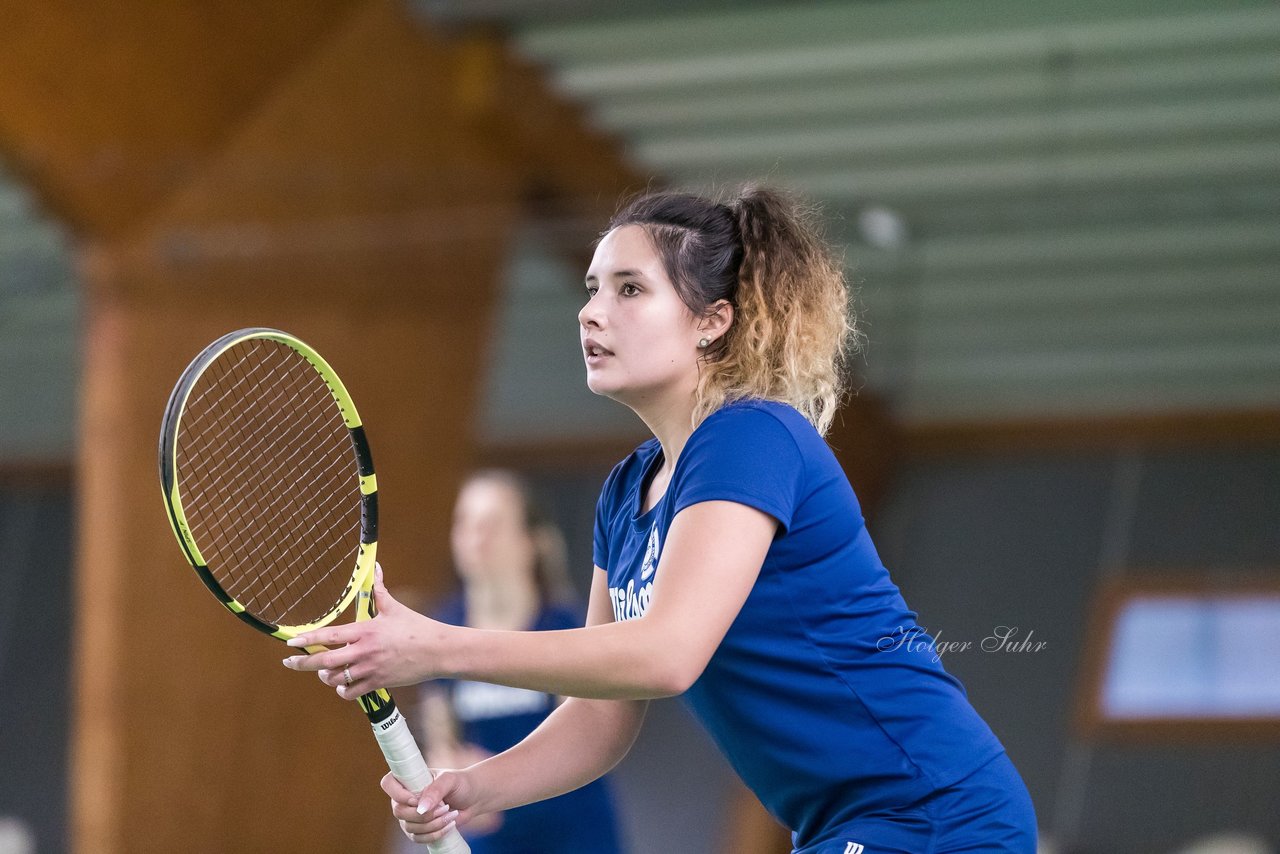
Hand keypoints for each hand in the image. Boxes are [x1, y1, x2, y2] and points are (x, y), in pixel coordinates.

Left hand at [281, 564, 451, 698]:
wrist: (437, 651)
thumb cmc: (417, 627)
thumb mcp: (395, 608)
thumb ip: (380, 590)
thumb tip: (375, 568)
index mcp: (365, 630)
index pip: (329, 636)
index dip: (308, 639)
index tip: (291, 641)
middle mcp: (364, 651)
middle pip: (324, 662)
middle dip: (302, 664)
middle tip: (290, 663)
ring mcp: (370, 669)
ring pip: (335, 679)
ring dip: (325, 677)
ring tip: (325, 673)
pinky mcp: (378, 683)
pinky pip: (351, 692)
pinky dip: (343, 690)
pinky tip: (343, 686)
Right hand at [383, 767, 483, 844]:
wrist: (473, 798)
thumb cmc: (461, 783)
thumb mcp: (450, 780)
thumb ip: (435, 790)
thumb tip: (420, 808)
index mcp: (409, 779)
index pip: (388, 784)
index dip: (398, 794)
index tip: (417, 799)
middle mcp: (406, 797)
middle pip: (398, 811)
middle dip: (422, 814)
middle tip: (444, 807)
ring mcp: (410, 815)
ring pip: (409, 827)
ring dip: (432, 824)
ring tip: (449, 814)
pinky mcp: (419, 829)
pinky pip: (418, 838)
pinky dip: (434, 834)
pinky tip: (449, 825)